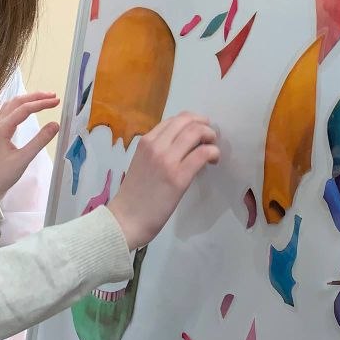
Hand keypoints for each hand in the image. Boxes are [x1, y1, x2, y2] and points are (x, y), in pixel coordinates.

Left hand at [0, 92, 59, 201]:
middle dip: (36, 97)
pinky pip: (9, 111)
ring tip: (44, 98)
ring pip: (12, 104)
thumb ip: (39, 141)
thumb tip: (55, 124)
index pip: (24, 109)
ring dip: (28, 99)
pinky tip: (28, 106)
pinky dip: (21, 105)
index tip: (56, 102)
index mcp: (1, 128)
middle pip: (17, 102)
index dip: (41, 103)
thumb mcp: (23, 159)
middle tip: (53, 97)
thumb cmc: (3, 174)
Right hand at [107, 112, 219, 249]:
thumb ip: (157, 152)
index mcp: (145, 142)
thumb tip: (182, 147)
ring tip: (213, 150)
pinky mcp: (179, 177)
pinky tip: (213, 161)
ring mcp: (167, 160)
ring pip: (196, 132)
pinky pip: (202, 153)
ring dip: (210, 137)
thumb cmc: (134, 196)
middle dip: (204, 125)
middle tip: (210, 137)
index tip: (199, 131)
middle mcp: (156, 146)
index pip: (174, 120)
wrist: (126, 219)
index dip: (192, 121)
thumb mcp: (142, 163)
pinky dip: (213, 152)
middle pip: (187, 121)